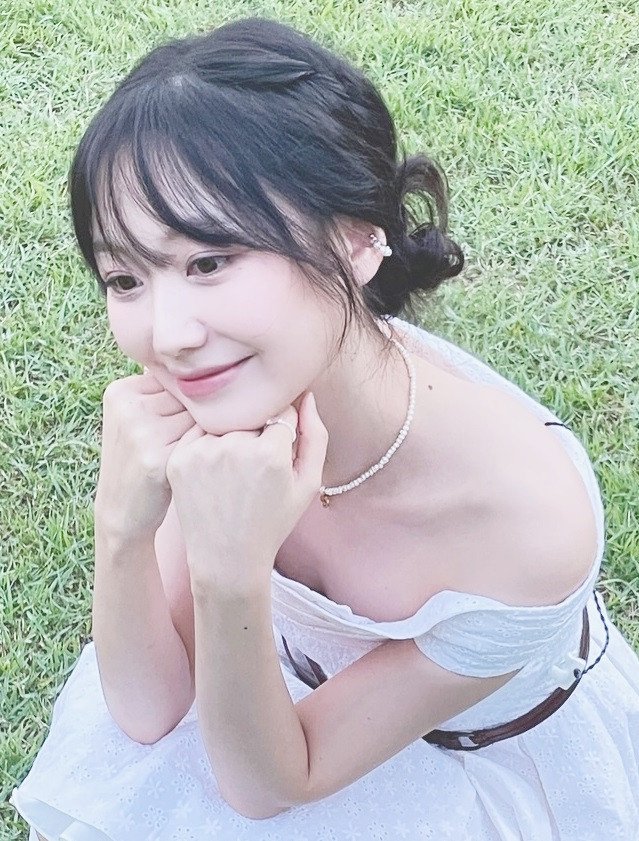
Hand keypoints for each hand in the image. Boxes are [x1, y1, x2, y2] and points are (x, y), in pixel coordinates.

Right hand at [94, 372, 196, 540]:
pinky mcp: (156, 458)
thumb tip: (213, 363)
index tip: (185, 426)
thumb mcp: (138, 421)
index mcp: (122, 391)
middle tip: (191, 444)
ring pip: (200, 417)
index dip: (192, 404)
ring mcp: (140, 432)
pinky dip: (207, 452)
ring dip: (207, 435)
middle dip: (199, 419)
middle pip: (191, 397)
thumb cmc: (142, 460)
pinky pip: (201, 441)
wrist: (122, 513)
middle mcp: (129, 407)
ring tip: (193, 455)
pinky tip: (198, 467)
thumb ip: (165, 393)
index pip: (179, 380)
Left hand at [165, 392, 327, 591]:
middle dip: (257, 433)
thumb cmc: (272, 521)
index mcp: (271, 453)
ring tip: (233, 473)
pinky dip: (208, 445)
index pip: (282, 414)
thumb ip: (316, 436)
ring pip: (225, 423)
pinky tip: (214, 473)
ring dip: (231, 436)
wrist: (226, 558)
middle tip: (253, 468)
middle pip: (252, 416)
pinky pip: (199, 433)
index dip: (283, 433)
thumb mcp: (308, 484)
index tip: (277, 454)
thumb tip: (307, 396)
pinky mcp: (179, 458)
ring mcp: (203, 451)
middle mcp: (234, 447)